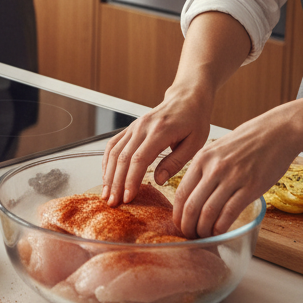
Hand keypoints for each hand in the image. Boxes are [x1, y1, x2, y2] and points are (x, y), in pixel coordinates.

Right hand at [101, 88, 212, 208]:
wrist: (186, 98)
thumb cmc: (194, 121)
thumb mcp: (195, 143)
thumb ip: (176, 162)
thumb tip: (158, 180)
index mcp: (160, 131)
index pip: (139, 159)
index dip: (131, 180)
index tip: (128, 198)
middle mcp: (142, 127)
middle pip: (123, 157)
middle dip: (116, 182)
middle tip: (113, 203)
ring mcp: (134, 127)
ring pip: (114, 152)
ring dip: (108, 174)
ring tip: (107, 194)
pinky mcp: (130, 128)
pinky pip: (113, 145)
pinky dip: (107, 162)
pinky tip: (106, 176)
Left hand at [171, 112, 300, 237]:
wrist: (277, 131)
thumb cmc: (247, 141)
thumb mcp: (218, 149)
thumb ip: (205, 169)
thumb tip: (195, 194)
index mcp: (202, 159)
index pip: (181, 192)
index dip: (178, 214)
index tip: (180, 225)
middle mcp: (213, 168)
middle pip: (191, 206)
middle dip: (187, 226)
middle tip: (190, 236)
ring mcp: (232, 178)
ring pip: (208, 212)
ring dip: (203, 230)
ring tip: (204, 237)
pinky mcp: (251, 187)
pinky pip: (229, 212)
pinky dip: (221, 227)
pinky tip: (220, 232)